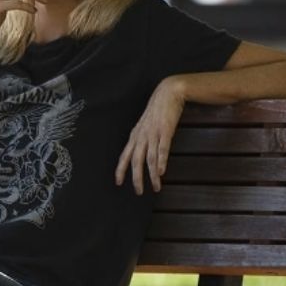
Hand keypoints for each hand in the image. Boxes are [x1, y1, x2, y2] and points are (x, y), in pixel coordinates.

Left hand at [116, 77, 186, 194]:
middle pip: (135, 161)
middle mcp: (141, 136)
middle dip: (136, 178)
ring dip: (152, 175)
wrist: (167, 93)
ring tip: (156, 187)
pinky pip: (162, 148)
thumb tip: (144, 153)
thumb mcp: (146, 126)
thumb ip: (144, 139)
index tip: (118, 182)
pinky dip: (161, 160)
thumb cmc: (157, 111)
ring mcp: (153, 133)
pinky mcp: (165, 130)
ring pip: (149, 158)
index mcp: (135, 135)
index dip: (120, 169)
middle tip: (138, 192)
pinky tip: (161, 171)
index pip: (125, 155)